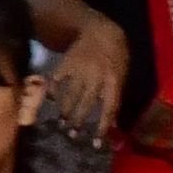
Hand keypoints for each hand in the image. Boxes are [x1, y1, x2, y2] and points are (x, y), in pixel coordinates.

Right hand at [49, 14, 129, 140]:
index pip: (108, 108)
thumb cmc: (115, 55)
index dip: (102, 127)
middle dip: (78, 122)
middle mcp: (96, 77)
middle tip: (73, 135)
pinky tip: (50, 101)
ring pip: (69, 96)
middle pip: (85, 104)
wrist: (100, 30)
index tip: (96, 142)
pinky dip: (52, 92)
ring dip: (65, 112)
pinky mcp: (66, 64)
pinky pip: (57, 81)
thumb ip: (115, 96)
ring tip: (62, 123)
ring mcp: (79, 70)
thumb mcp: (122, 75)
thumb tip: (112, 122)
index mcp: (113, 81)